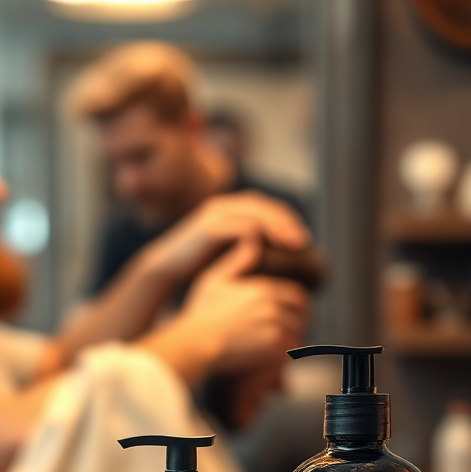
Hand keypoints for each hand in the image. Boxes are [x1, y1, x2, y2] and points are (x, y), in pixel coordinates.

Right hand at [141, 191, 310, 284]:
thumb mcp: (228, 251)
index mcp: (232, 210)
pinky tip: (267, 249)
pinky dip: (256, 235)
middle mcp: (225, 206)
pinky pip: (238, 226)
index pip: (268, 208)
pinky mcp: (207, 227)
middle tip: (303, 242)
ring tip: (292, 245)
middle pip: (265, 207)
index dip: (287, 221)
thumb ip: (249, 246)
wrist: (167, 266)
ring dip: (277, 228)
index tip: (303, 241)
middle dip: (286, 222)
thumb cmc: (199, 262)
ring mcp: (215, 214)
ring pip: (255, 214)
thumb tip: (277, 256)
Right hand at [142, 238, 309, 386]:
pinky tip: (274, 360)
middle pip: (302, 315)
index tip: (294, 315)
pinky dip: (285, 357)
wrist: (196, 342)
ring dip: (292, 342)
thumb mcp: (214, 280)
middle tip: (294, 332)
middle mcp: (272, 307)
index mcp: (264, 289)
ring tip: (283, 348)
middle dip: (300, 324)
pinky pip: (288, 353)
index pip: (297, 296)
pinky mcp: (271, 348)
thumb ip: (236, 260)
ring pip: (296, 335)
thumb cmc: (201, 314)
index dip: (299, 307)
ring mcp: (273, 327)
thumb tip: (253, 241)